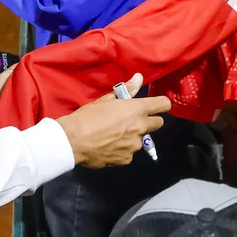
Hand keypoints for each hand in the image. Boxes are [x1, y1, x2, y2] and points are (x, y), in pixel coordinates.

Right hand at [55, 74, 170, 167]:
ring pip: (141, 140)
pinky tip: (109, 147)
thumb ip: (127, 90)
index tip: (157, 105)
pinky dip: (122, 150)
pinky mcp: (126, 159)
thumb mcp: (106, 100)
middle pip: (158, 123)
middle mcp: (140, 127)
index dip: (162, 104)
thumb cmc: (88, 116)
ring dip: (133, 137)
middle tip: (133, 120)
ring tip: (114, 136)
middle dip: (149, 121)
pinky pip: (129, 153)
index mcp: (137, 109)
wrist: (73, 141)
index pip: (163, 104)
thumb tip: (139, 78)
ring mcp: (134, 145)